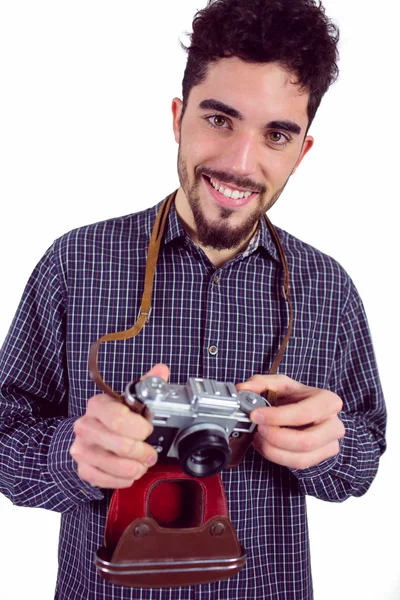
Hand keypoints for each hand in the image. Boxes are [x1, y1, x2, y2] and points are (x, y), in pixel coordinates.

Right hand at [70, 364, 169, 487]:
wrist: (89, 434)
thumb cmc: (113, 417)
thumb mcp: (129, 399)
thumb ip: (147, 385)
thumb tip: (162, 370)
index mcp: (97, 405)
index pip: (118, 419)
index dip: (139, 428)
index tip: (148, 429)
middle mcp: (85, 426)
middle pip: (120, 445)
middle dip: (143, 452)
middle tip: (150, 453)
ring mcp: (82, 449)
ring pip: (115, 465)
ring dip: (136, 467)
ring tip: (142, 464)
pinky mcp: (83, 469)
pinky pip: (107, 480)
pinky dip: (124, 479)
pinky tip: (129, 472)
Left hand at [236, 374, 344, 469]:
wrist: (308, 414)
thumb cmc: (296, 398)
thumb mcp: (281, 385)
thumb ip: (261, 383)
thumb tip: (243, 389)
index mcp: (328, 401)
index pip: (304, 413)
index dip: (278, 417)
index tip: (256, 415)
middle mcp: (334, 425)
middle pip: (306, 441)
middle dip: (276, 438)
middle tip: (258, 429)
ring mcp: (330, 445)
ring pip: (301, 458)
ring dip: (273, 450)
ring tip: (258, 438)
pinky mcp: (321, 458)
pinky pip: (298, 465)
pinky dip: (277, 457)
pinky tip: (265, 445)